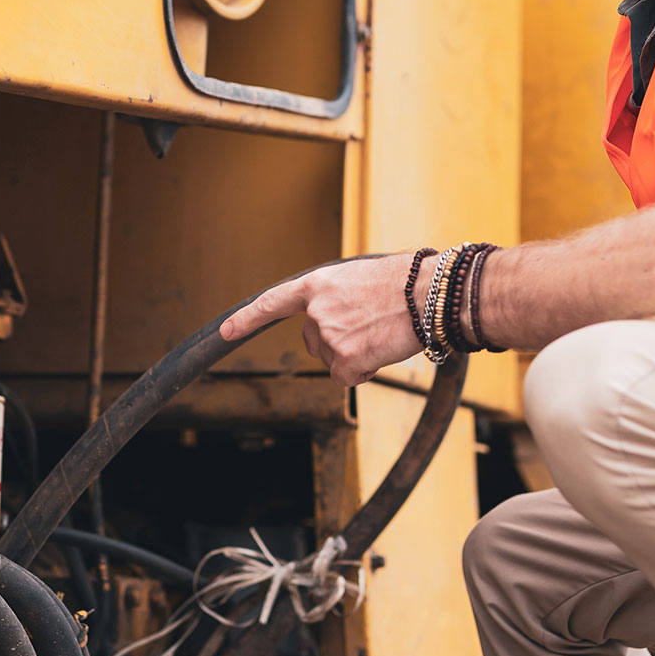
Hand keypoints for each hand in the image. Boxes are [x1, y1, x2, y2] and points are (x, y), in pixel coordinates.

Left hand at [220, 253, 426, 385]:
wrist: (428, 293)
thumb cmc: (405, 282)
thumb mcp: (360, 278)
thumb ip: (337, 298)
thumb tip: (336, 320)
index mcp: (317, 285)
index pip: (272, 303)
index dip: (247, 319)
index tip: (225, 331)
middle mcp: (316, 311)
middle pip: (314, 342)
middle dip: (337, 341)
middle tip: (369, 325)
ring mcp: (329, 337)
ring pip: (334, 360)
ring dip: (355, 354)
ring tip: (381, 332)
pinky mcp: (346, 360)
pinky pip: (348, 377)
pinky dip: (364, 371)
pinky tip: (381, 351)